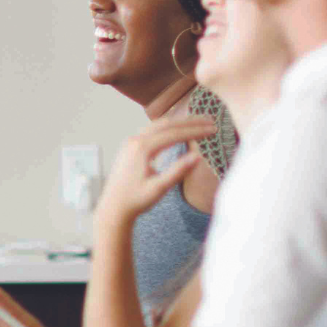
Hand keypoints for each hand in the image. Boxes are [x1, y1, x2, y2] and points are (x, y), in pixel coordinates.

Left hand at [94, 118, 216, 229]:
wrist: (113, 207)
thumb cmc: (135, 200)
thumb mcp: (159, 188)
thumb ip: (178, 171)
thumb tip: (198, 157)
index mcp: (141, 148)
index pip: (174, 133)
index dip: (195, 131)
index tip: (213, 129)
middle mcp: (134, 141)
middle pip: (166, 124)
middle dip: (189, 121)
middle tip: (210, 119)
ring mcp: (131, 142)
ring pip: (158, 125)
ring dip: (179, 122)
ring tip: (199, 121)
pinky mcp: (130, 146)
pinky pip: (152, 131)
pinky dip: (168, 127)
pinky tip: (179, 129)